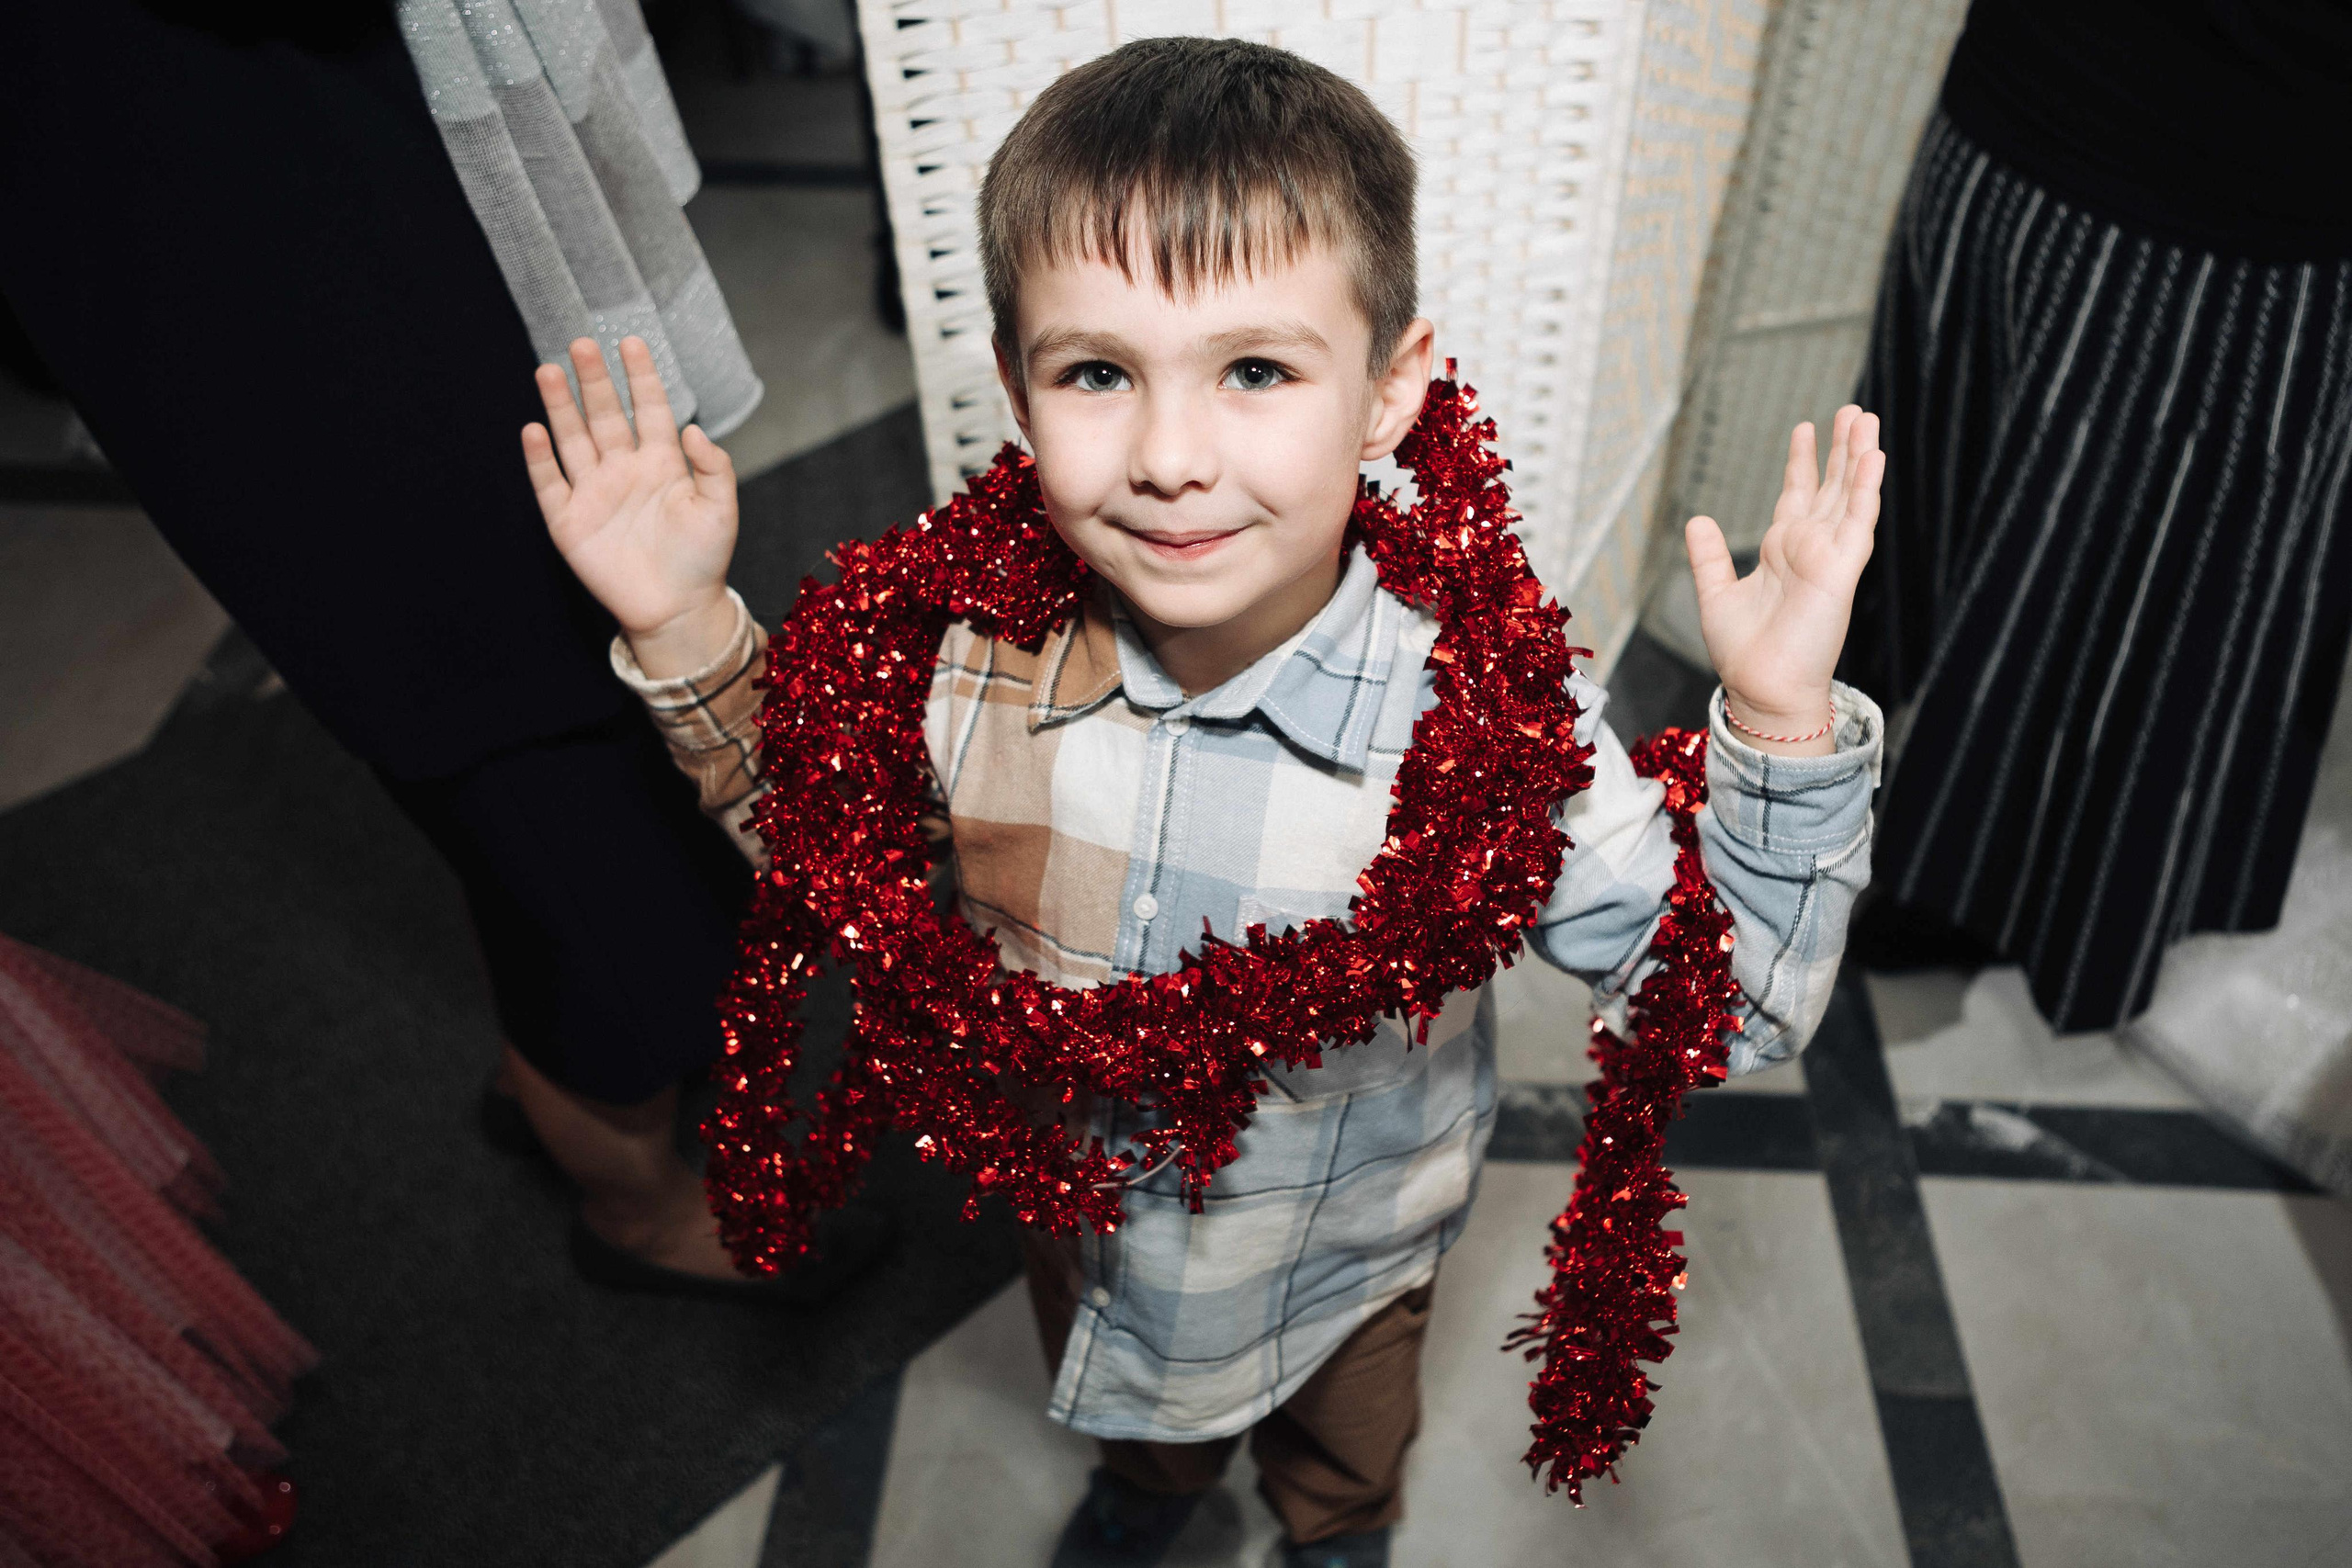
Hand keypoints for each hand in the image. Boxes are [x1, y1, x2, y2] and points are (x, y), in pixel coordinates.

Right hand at [522, 336, 738, 677]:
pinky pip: (550, 484)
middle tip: (582, 343)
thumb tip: (693, 429)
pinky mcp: (569, 521)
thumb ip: (714, 467)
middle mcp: (624, 470)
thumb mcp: (721, 510)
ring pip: (573, 440)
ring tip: (550, 371)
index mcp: (663, 462)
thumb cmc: (703, 560)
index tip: (631, 341)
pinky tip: (534, 430)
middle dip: (594, 381)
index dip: (640, 376)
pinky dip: (540, 459)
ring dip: (561, 407)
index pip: (650, 408)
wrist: (678, 610)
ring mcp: (594, 493)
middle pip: (605, 416)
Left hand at [1683, 405, 1882, 754]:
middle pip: (1831, 487)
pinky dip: (1866, 490)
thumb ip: (1709, 557)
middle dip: (1842, 449)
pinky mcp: (1841, 571)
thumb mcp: (1716, 594)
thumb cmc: (1743, 652)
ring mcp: (1829, 557)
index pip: (1798, 495)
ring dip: (1861, 458)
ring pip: (1850, 496)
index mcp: (1783, 551)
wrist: (1759, 688)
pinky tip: (1873, 458)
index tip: (1806, 427)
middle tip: (1854, 410)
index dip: (1803, 461)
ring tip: (1868, 420)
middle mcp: (1810, 549)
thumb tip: (1697, 520)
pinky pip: (1858, 524)